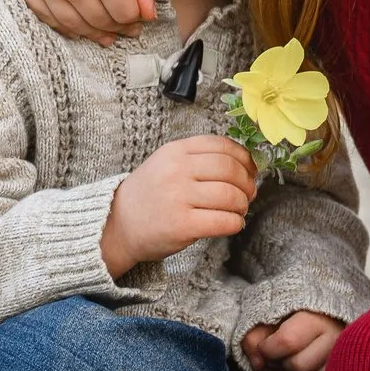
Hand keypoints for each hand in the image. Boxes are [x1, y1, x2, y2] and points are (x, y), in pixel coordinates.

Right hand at [1, 0, 157, 44]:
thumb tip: (149, 15)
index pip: (126, 13)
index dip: (137, 18)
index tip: (139, 16)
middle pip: (102, 22)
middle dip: (118, 27)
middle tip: (126, 26)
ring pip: (75, 26)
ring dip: (95, 32)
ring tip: (106, 31)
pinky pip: (48, 19)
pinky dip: (67, 26)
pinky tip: (80, 24)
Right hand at [100, 136, 257, 276]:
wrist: (118, 225)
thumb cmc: (149, 195)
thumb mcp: (168, 164)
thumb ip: (200, 159)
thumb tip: (246, 166)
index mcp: (176, 151)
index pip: (222, 146)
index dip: (244, 159)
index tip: (251, 170)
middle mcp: (177, 171)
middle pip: (230, 170)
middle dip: (247, 183)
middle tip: (249, 193)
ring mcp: (178, 197)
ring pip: (230, 196)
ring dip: (242, 205)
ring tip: (238, 210)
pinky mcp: (182, 225)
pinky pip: (223, 221)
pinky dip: (235, 223)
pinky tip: (231, 224)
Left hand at [240, 310, 343, 370]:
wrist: (322, 322)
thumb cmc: (291, 320)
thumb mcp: (269, 319)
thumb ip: (255, 337)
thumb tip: (258, 364)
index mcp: (316, 319)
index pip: (288, 341)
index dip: (268, 349)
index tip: (265, 346)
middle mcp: (335, 339)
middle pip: (298, 366)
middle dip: (281, 364)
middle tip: (280, 357)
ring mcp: (343, 361)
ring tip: (292, 365)